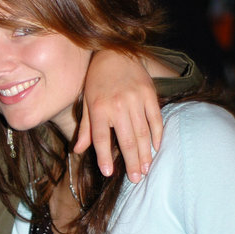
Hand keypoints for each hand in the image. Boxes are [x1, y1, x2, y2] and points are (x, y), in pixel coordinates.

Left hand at [76, 51, 164, 182]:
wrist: (114, 54)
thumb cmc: (96, 82)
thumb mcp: (86, 103)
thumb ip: (86, 129)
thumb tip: (78, 150)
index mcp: (98, 109)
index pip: (101, 139)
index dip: (105, 157)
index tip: (109, 173)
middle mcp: (117, 105)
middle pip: (126, 140)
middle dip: (132, 162)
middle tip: (136, 179)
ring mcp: (135, 99)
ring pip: (143, 133)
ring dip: (146, 153)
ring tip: (146, 169)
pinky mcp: (149, 94)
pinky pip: (155, 119)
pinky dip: (157, 135)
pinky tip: (156, 148)